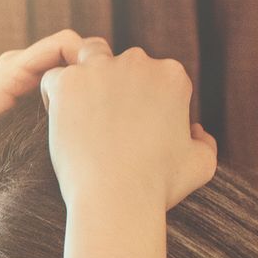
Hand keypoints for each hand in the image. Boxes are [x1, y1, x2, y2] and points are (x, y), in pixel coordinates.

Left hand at [38, 39, 217, 210]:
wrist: (117, 199)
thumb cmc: (158, 188)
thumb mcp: (200, 166)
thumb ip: (205, 143)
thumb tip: (196, 130)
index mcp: (173, 77)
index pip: (152, 75)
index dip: (140, 100)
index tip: (129, 127)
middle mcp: (140, 63)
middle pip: (121, 64)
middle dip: (112, 88)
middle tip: (100, 125)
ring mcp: (102, 69)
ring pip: (88, 59)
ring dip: (83, 80)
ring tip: (77, 114)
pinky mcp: (70, 83)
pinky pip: (54, 77)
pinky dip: (52, 95)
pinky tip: (57, 118)